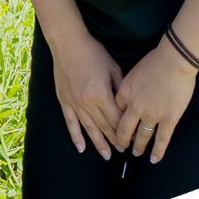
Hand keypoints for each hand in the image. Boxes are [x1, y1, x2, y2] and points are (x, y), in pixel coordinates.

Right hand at [48, 31, 123, 160]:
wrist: (68, 43)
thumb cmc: (93, 52)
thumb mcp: (112, 67)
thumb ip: (119, 88)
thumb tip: (126, 105)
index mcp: (102, 95)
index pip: (117, 120)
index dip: (126, 130)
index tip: (133, 137)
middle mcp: (88, 104)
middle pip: (104, 127)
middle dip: (115, 139)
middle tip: (124, 149)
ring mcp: (75, 104)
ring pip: (89, 129)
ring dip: (99, 143)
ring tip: (107, 155)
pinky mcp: (64, 102)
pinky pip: (71, 124)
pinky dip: (76, 137)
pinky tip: (81, 148)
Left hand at [112, 42, 197, 163]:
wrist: (174, 60)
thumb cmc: (155, 61)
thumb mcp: (133, 71)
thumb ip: (129, 86)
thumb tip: (127, 96)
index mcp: (125, 93)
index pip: (116, 111)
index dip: (115, 121)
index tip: (115, 127)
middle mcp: (136, 107)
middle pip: (125, 129)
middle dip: (122, 140)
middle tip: (121, 146)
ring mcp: (152, 115)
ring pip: (142, 137)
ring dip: (138, 147)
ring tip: (136, 153)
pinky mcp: (169, 120)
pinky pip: (162, 140)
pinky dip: (158, 151)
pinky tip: (154, 159)